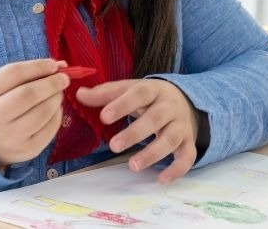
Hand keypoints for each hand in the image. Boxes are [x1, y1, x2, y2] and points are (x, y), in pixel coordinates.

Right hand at [0, 59, 68, 168]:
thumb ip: (25, 73)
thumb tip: (61, 65)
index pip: (13, 74)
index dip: (38, 66)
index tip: (53, 64)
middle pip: (29, 94)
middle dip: (52, 83)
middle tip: (64, 78)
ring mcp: (10, 138)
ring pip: (43, 112)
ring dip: (56, 98)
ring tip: (58, 93)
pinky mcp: (27, 150)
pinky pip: (51, 128)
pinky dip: (57, 114)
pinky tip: (54, 109)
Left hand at [76, 79, 199, 182]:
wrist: (186, 101)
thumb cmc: (149, 97)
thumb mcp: (130, 89)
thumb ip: (105, 93)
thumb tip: (79, 94)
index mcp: (154, 90)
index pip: (139, 93)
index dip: (122, 104)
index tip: (104, 117)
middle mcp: (170, 106)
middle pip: (155, 118)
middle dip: (135, 133)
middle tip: (113, 146)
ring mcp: (181, 125)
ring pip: (171, 139)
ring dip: (153, 153)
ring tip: (133, 166)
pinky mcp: (188, 142)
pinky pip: (187, 156)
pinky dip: (177, 169)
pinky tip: (161, 179)